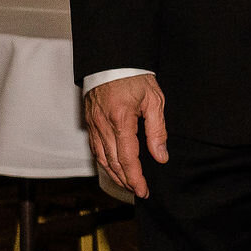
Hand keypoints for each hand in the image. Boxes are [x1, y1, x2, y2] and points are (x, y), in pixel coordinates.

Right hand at [83, 73, 167, 197]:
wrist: (112, 59)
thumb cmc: (134, 77)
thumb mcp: (154, 101)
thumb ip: (157, 130)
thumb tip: (160, 156)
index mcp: (121, 120)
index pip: (127, 158)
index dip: (135, 178)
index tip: (143, 191)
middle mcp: (103, 125)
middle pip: (112, 163)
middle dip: (125, 181)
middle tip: (138, 191)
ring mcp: (94, 124)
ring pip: (101, 158)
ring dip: (114, 175)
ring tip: (127, 184)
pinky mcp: (90, 122)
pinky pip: (95, 148)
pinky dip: (104, 162)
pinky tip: (112, 168)